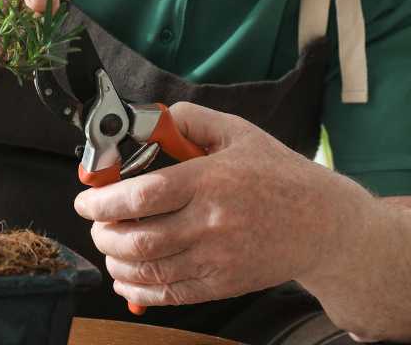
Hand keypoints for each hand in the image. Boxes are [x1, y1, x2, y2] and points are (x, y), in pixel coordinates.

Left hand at [73, 102, 349, 306]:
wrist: (325, 224)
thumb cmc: (279, 175)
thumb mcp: (238, 133)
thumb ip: (191, 119)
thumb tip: (148, 117)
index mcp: (209, 180)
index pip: (142, 195)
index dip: (103, 201)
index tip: (86, 199)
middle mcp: (210, 223)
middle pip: (138, 239)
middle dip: (103, 233)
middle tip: (96, 222)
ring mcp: (217, 259)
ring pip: (149, 270)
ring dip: (115, 261)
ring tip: (108, 247)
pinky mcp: (224, 284)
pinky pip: (170, 294)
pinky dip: (138, 290)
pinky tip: (126, 278)